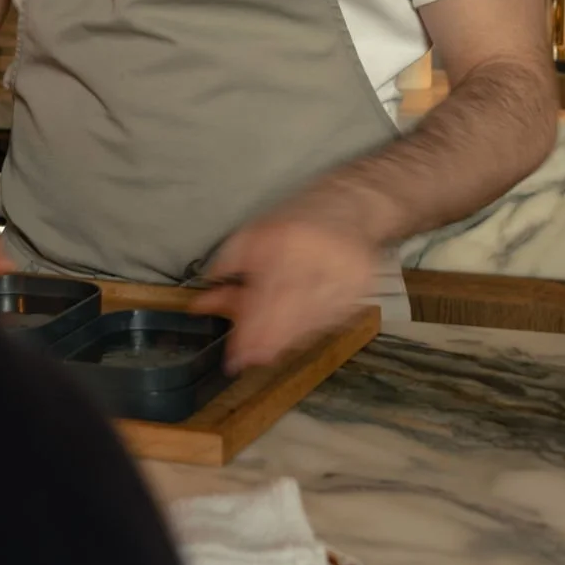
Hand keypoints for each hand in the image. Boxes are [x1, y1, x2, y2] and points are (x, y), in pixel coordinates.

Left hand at [193, 205, 378, 371]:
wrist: (353, 203)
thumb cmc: (298, 217)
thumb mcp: (255, 230)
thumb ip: (228, 264)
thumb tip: (203, 302)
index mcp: (288, 242)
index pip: (265, 296)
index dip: (249, 331)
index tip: (235, 355)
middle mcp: (319, 261)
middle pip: (288, 317)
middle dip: (264, 344)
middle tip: (245, 361)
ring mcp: (345, 279)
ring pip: (308, 326)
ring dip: (283, 341)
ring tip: (263, 349)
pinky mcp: (360, 292)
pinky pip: (327, 323)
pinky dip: (305, 332)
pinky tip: (291, 335)